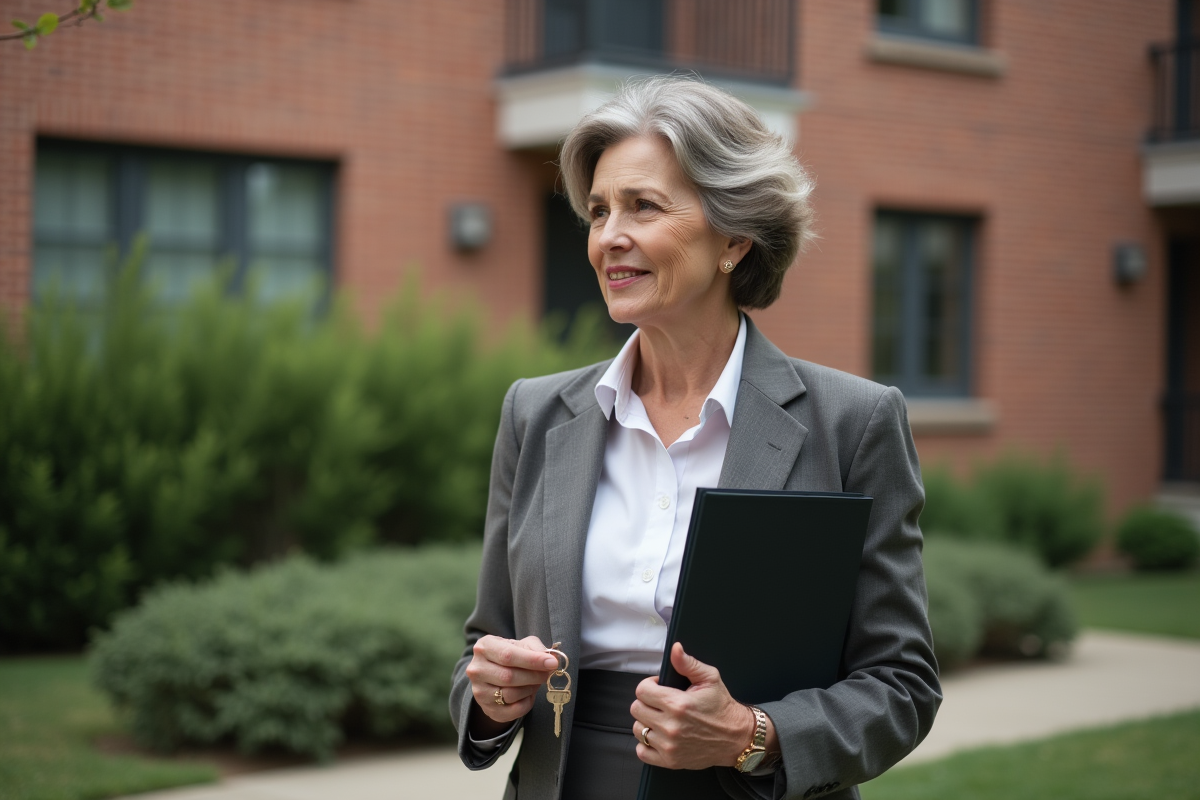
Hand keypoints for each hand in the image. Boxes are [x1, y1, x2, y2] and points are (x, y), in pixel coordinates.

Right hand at [466, 635, 559, 736]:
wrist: (495, 676)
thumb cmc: (511, 656)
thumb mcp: (521, 645)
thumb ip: (535, 648)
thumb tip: (550, 658)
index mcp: (484, 647)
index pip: (508, 655)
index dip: (532, 660)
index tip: (552, 663)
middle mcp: (476, 669)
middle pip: (509, 676)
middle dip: (534, 676)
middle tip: (547, 673)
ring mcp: (479, 691)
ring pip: (511, 694)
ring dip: (530, 688)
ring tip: (536, 682)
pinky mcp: (487, 709)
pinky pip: (513, 710)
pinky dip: (527, 703)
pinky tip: (529, 694)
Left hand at [630, 642, 773, 769]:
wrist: (736, 737)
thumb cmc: (722, 707)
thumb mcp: (710, 678)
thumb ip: (688, 663)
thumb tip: (675, 649)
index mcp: (678, 704)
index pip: (642, 691)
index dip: (649, 685)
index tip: (658, 687)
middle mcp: (671, 726)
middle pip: (637, 709)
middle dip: (647, 702)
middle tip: (661, 703)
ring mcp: (669, 746)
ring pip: (638, 730)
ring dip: (646, 722)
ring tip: (661, 719)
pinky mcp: (670, 761)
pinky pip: (642, 751)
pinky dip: (646, 744)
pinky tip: (658, 736)